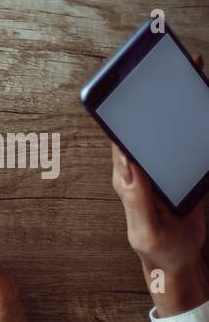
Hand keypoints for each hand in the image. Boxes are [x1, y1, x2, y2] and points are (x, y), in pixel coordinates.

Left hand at [110, 52, 208, 316]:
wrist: (182, 260)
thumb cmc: (157, 249)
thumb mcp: (145, 231)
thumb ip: (138, 201)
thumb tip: (128, 166)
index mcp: (129, 178)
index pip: (122, 138)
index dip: (121, 111)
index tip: (126, 85)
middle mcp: (145, 165)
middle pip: (147, 123)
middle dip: (152, 92)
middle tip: (162, 60)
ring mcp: (168, 163)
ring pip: (171, 124)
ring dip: (181, 96)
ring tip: (190, 65)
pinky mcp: (189, 166)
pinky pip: (194, 135)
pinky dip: (201, 114)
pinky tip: (207, 94)